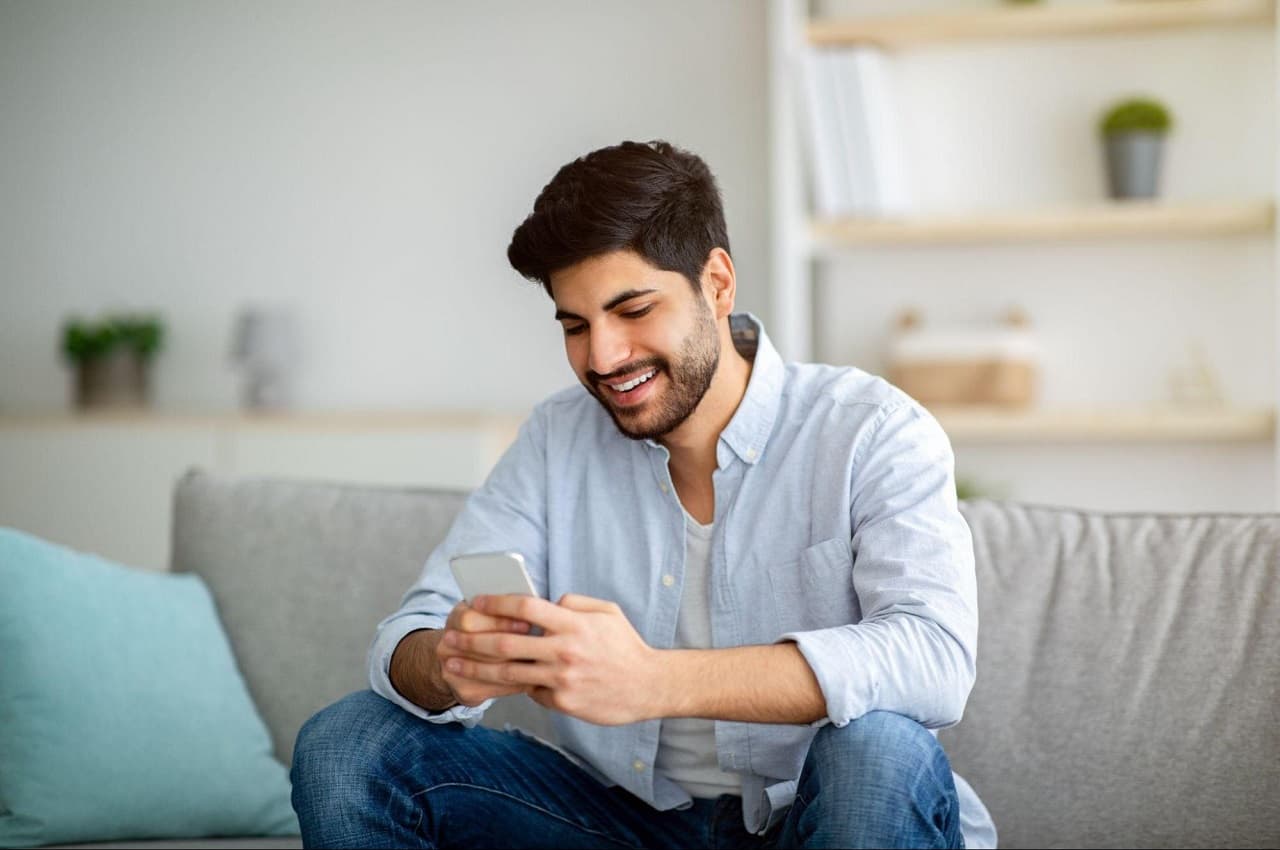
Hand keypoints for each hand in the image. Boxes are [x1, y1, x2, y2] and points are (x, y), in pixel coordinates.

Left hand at [445, 593, 661, 725]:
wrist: (648, 686)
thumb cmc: (626, 646)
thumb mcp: (607, 611)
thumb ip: (573, 603)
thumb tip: (546, 603)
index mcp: (573, 623)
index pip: (525, 607)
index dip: (496, 602)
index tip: (476, 601)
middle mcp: (564, 650)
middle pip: (506, 642)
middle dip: (471, 639)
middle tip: (449, 637)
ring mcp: (562, 678)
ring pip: (508, 673)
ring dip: (475, 668)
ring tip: (453, 664)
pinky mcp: (562, 701)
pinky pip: (530, 691)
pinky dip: (517, 686)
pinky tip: (496, 683)